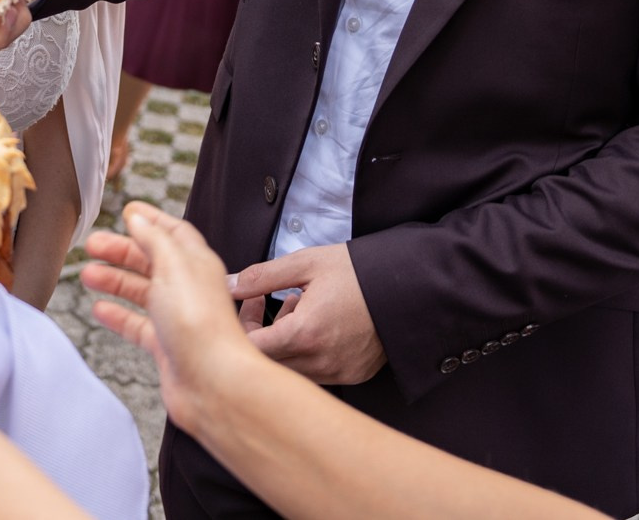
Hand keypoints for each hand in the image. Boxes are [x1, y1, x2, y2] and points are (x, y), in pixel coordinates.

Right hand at [82, 201, 265, 424]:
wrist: (213, 381)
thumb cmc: (200, 323)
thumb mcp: (174, 265)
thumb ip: (154, 239)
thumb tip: (139, 218)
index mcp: (196, 262)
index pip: (172, 232)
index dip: (150, 220)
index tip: (128, 210)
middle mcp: (189, 288)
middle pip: (151, 261)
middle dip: (122, 250)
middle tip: (92, 244)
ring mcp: (177, 318)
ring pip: (141, 292)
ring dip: (115, 281)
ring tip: (87, 274)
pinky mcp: (166, 346)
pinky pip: (137, 325)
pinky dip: (118, 315)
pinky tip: (100, 309)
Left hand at [228, 243, 385, 384]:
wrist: (410, 285)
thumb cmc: (358, 270)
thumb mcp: (307, 263)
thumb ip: (261, 277)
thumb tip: (227, 285)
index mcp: (305, 334)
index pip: (249, 349)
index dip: (238, 328)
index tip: (245, 304)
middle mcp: (320, 362)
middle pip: (266, 364)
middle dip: (255, 335)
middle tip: (262, 302)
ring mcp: (338, 373)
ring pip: (288, 371)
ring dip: (280, 344)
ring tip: (294, 308)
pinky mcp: (352, 376)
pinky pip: (313, 373)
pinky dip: (303, 353)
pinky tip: (315, 324)